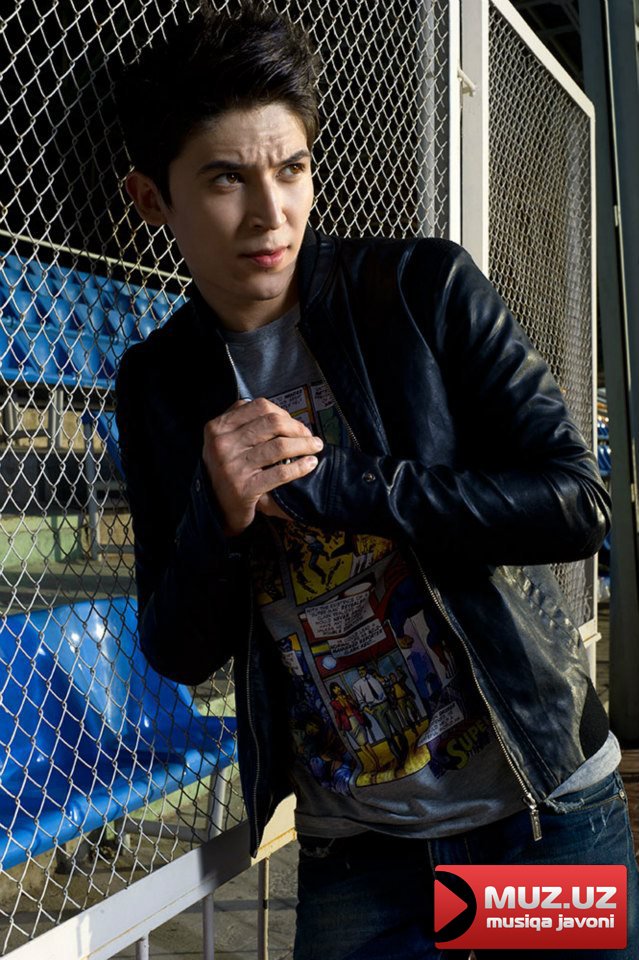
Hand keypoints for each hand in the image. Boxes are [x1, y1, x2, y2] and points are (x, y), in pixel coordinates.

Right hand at [202, 397, 322, 535]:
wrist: (215, 508)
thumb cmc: (226, 471)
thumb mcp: (223, 441)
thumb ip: (242, 422)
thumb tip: (279, 414)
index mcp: (218, 428)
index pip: (260, 406)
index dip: (284, 412)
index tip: (294, 423)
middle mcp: (223, 444)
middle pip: (273, 422)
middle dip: (297, 428)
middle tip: (309, 436)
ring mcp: (233, 466)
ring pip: (279, 446)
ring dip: (304, 444)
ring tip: (315, 447)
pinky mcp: (245, 488)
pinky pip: (281, 472)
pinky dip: (301, 466)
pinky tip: (310, 464)